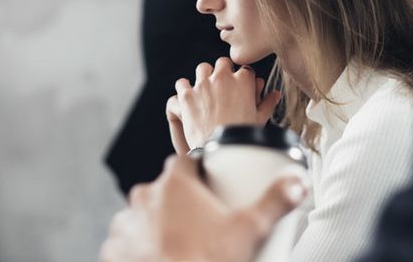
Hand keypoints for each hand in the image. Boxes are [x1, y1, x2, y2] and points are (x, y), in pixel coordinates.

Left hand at [100, 156, 307, 261]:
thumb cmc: (205, 261)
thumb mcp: (249, 230)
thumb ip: (275, 202)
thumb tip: (297, 183)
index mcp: (175, 184)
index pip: (185, 160)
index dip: (199, 169)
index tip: (211, 181)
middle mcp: (145, 197)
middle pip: (165, 189)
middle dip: (181, 201)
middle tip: (202, 220)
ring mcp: (126, 223)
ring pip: (145, 215)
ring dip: (158, 224)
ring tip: (181, 243)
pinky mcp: (115, 247)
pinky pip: (129, 240)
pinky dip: (141, 247)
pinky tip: (159, 256)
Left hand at [168, 58, 281, 150]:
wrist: (223, 150)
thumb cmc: (244, 136)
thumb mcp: (260, 119)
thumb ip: (268, 103)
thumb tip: (275, 94)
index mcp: (243, 80)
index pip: (244, 69)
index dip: (242, 78)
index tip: (240, 86)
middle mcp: (223, 77)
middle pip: (222, 64)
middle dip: (223, 72)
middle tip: (222, 86)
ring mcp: (203, 85)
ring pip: (202, 68)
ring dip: (204, 76)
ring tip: (205, 90)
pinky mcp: (187, 96)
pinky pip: (181, 83)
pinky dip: (183, 89)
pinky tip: (187, 98)